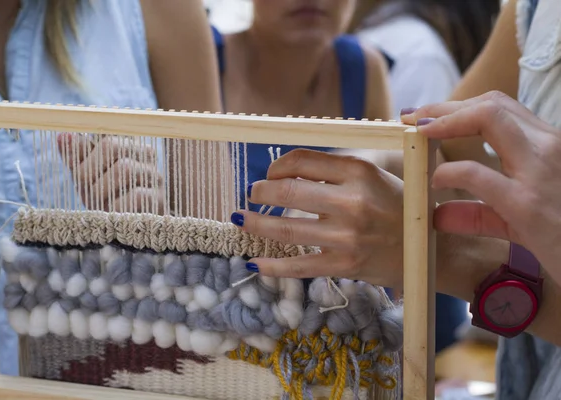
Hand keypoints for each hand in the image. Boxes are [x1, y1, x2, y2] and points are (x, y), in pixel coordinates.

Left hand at [57, 133, 164, 212]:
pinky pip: (137, 194)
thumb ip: (76, 156)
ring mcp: (154, 174)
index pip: (101, 131)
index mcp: (125, 141)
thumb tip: (63, 136)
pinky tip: (112, 212)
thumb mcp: (87, 175)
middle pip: (111, 146)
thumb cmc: (106, 195)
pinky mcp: (159, 197)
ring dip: (102, 189)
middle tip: (86, 189)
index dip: (83, 147)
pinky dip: (117, 205)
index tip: (76, 168)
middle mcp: (144, 153)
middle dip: (89, 170)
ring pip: (124, 167)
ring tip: (99, 202)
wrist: (130, 226)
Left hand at [230, 149, 404, 288]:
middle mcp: (352, 202)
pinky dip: (272, 266)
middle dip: (261, 192)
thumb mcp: (377, 176)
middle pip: (288, 191)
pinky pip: (299, 265)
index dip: (277, 165)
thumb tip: (289, 168)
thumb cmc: (402, 208)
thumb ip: (338, 170)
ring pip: (286, 228)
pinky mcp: (344, 265)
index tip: (270, 173)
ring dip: (256, 223)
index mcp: (360, 172)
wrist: (432, 251)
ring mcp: (346, 237)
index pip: (303, 160)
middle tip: (252, 194)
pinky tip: (254, 262)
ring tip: (241, 220)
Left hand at [402, 91, 560, 283]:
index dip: (459, 107)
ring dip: (445, 120)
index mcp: (549, 147)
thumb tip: (439, 216)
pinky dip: (448, 171)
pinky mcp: (528, 205)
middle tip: (412, 117)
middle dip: (444, 106)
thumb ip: (480, 214)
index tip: (427, 116)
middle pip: (492, 104)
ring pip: (489, 117)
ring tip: (418, 134)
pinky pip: (477, 173)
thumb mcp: (521, 220)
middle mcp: (549, 148)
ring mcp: (540, 172)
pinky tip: (435, 180)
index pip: (502, 108)